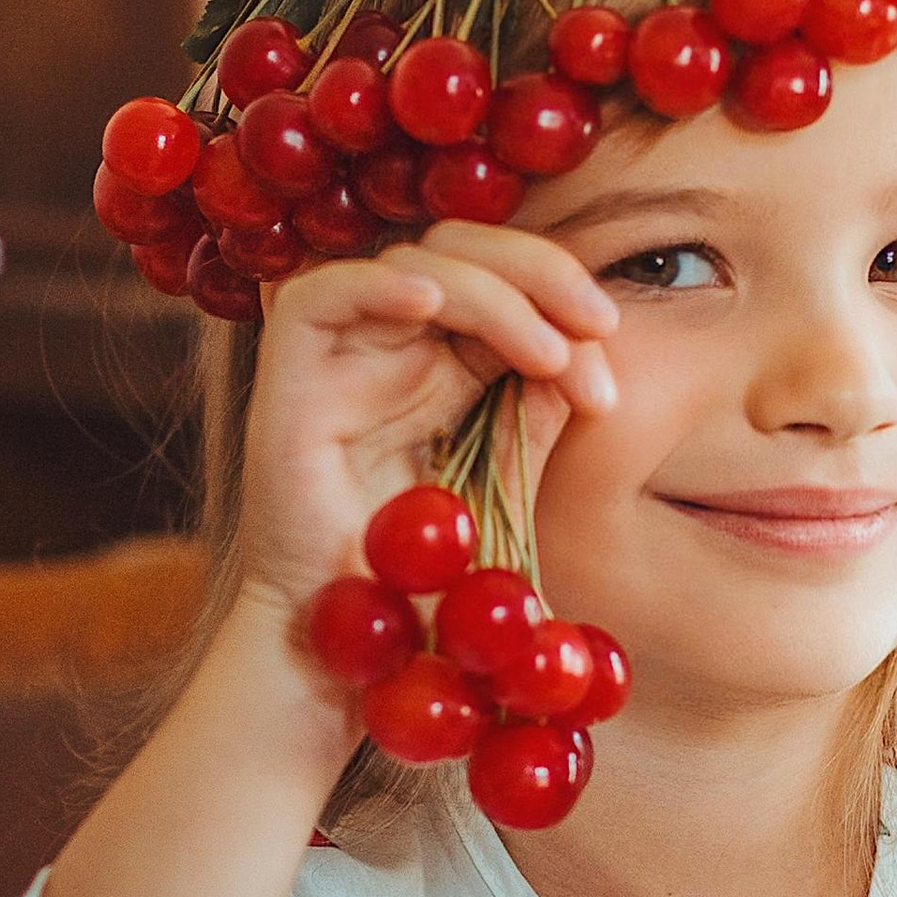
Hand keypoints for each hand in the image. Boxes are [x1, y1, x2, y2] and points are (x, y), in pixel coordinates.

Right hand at [234, 223, 619, 617]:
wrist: (359, 649)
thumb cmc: (429, 580)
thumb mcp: (502, 486)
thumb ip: (532, 415)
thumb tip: (582, 346)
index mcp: (450, 360)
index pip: (506, 277)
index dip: (560, 290)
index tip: (607, 341)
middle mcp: (398, 344)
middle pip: (465, 248)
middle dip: (540, 271)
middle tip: (595, 325)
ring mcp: (344, 353)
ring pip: (413, 263)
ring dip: (492, 294)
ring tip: (547, 355)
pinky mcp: (289, 375)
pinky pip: (319, 295)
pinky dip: (378, 285)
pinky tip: (430, 305)